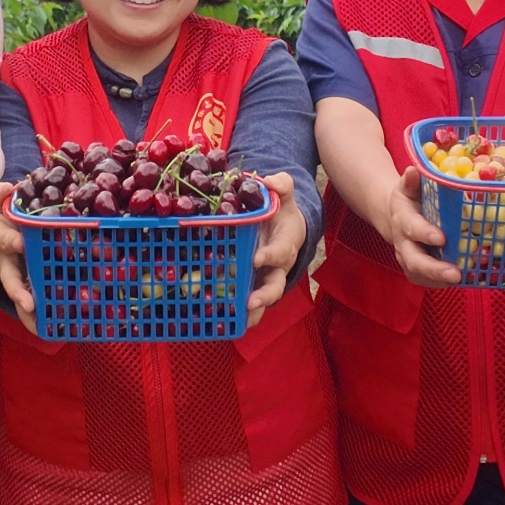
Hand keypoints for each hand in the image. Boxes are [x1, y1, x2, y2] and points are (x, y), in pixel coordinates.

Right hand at [0, 185, 36, 333]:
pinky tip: (54, 333)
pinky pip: (31, 304)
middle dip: (19, 292)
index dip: (12, 242)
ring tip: (41, 329)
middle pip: (10, 280)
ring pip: (20, 298)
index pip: (6, 241)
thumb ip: (0, 194)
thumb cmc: (2, 216)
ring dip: (28, 313)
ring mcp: (15, 276)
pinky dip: (38, 320)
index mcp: (2, 240)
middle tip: (29, 304)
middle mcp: (7, 263)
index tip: (21, 242)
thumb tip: (7, 187)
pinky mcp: (26, 285)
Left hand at [246, 172, 306, 326]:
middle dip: (264, 295)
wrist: (285, 226)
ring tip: (237, 324)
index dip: (270, 255)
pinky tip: (219, 320)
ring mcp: (264, 278)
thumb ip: (281, 185)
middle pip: (275, 285)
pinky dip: (235, 312)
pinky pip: (246, 299)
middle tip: (251, 302)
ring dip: (252, 312)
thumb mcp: (283, 193)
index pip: (280, 251)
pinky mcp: (252, 283)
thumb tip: (268, 181)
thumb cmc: (281, 210)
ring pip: (262, 299)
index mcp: (285, 243)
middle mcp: (277, 266)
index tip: (257, 257)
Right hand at [384, 166, 460, 288]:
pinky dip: (440, 284)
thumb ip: (411, 180)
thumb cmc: (408, 199)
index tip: (441, 238)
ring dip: (438, 280)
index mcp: (402, 219)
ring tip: (460, 280)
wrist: (392, 216)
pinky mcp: (415, 270)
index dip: (424, 233)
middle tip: (454, 274)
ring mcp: (408, 258)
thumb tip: (414, 170)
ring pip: (419, 274)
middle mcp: (403, 242)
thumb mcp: (408, 186)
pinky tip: (461, 281)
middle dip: (434, 269)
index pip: (412, 227)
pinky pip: (424, 281)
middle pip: (414, 260)